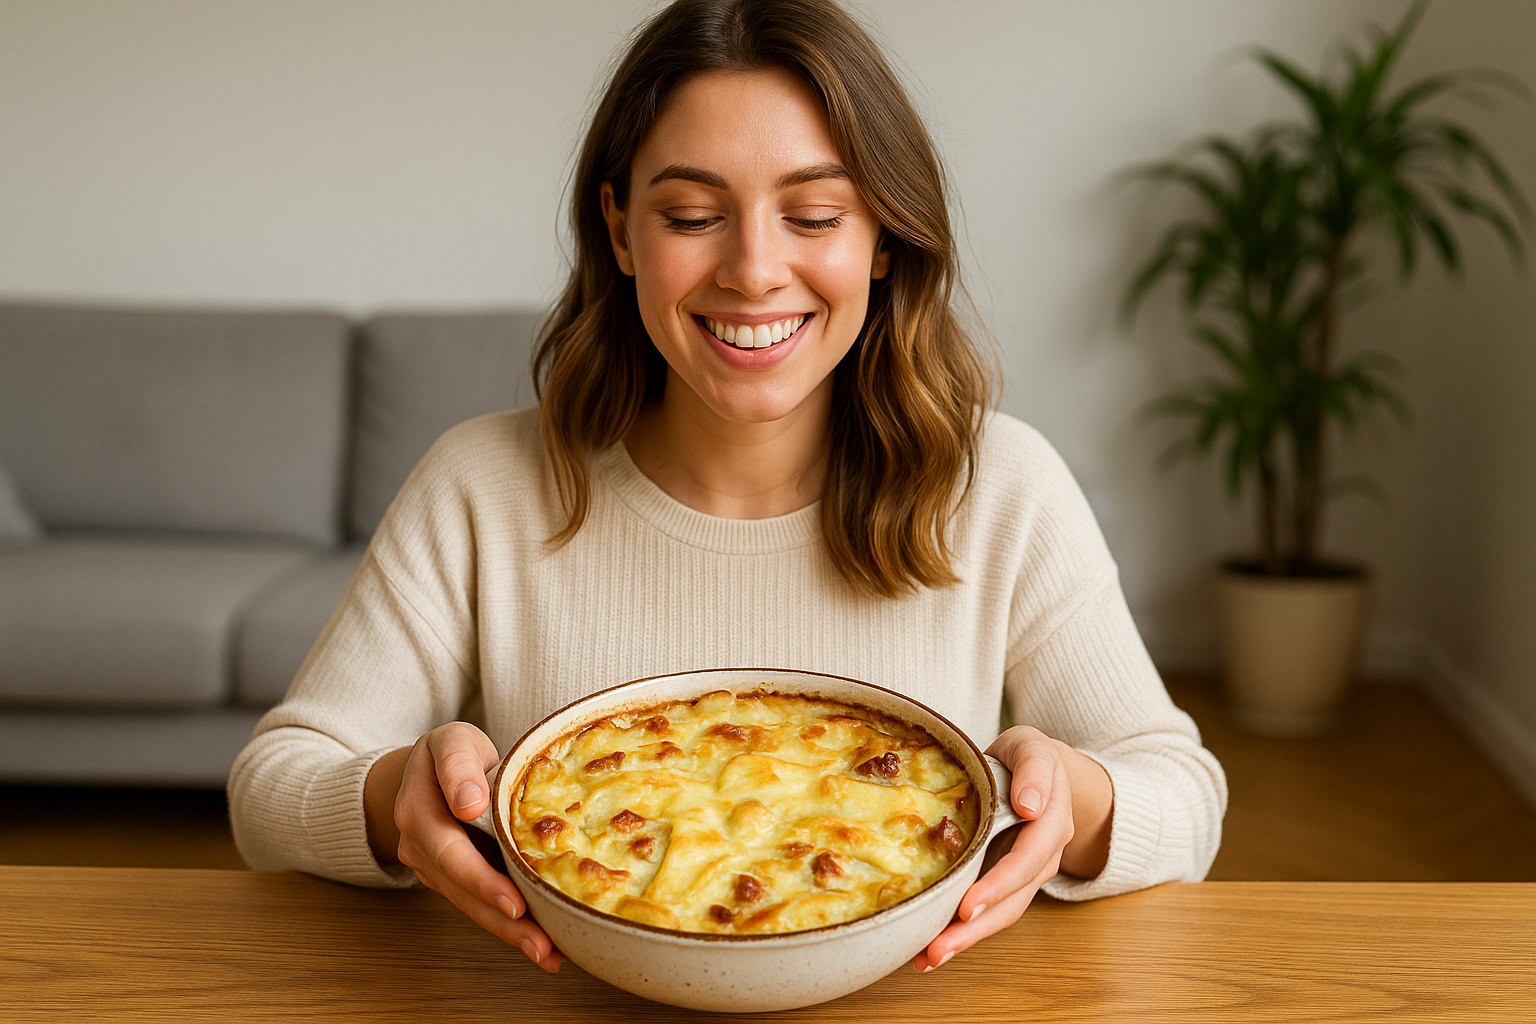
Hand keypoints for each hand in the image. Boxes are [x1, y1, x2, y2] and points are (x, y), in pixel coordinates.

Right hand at [365, 722, 562, 972]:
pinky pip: (478, 904)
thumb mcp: (453, 741)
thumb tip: (468, 802)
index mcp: (418, 809)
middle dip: (502, 919)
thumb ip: (458, 764)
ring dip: (508, 932)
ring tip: (547, 954)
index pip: (450, 850)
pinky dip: (507, 925)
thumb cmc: (452, 752)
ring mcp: (433, 867)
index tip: (514, 902)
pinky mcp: (451, 880)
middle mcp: (419, 845)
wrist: (428, 770)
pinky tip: (541, 945)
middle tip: (540, 943)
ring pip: (470, 905)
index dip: (481, 879)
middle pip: (462, 888)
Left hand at [913, 725, 1111, 972]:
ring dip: (965, 939)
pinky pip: (987, 910)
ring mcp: (1024, 875)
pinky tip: (928, 949)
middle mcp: (1042, 858)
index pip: (1027, 861)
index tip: (968, 906)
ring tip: (928, 959)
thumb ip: (1035, 769)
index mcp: (1051, 824)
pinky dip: (960, 930)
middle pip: (1012, 901)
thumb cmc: (1029, 757)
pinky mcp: (1003, 882)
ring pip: (1000, 915)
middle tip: (938, 949)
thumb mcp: (1033, 748)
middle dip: (975, 928)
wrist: (1040, 771)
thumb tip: (1030, 805)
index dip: (999, 885)